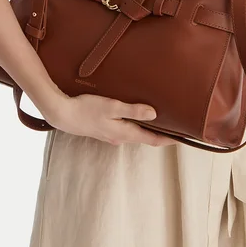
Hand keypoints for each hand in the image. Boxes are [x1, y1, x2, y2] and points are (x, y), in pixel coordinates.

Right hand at [43, 91, 178, 146]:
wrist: (62, 114)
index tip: (183, 138)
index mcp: (124, 133)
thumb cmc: (86, 109)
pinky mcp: (103, 129)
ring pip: (134, 134)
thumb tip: (154, 114)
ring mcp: (111, 135)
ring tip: (159, 122)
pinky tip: (133, 118)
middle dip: (160, 134)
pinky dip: (135, 126)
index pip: (152, 139)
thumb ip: (133, 110)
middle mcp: (119, 137)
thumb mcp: (112, 107)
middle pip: (145, 138)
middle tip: (175, 128)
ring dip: (147, 130)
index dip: (169, 139)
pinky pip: (124, 129)